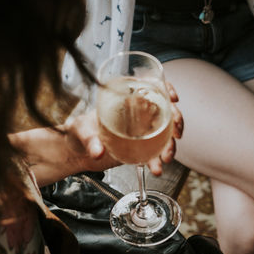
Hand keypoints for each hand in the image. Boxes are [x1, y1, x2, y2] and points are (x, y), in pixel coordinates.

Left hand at [64, 83, 182, 175]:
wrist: (77, 151)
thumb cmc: (78, 131)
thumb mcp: (80, 129)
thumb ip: (89, 139)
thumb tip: (98, 151)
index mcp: (124, 99)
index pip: (150, 85)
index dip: (166, 88)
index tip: (173, 98)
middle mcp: (137, 111)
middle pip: (165, 109)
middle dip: (176, 120)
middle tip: (177, 134)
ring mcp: (140, 130)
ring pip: (165, 131)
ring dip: (170, 144)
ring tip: (166, 158)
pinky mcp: (139, 147)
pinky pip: (155, 151)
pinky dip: (158, 160)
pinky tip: (157, 168)